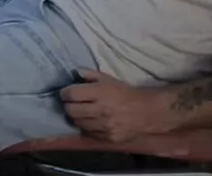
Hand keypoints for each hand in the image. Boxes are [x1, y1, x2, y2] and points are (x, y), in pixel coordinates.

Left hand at [60, 70, 175, 142]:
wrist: (147, 112)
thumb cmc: (125, 93)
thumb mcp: (107, 79)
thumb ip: (89, 74)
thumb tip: (73, 72)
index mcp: (99, 93)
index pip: (70, 94)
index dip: (65, 93)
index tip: (66, 93)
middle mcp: (100, 110)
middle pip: (70, 110)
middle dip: (68, 106)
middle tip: (71, 104)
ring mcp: (104, 126)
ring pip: (77, 123)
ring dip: (76, 118)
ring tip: (81, 113)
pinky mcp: (109, 138)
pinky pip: (88, 134)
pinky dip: (86, 128)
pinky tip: (90, 122)